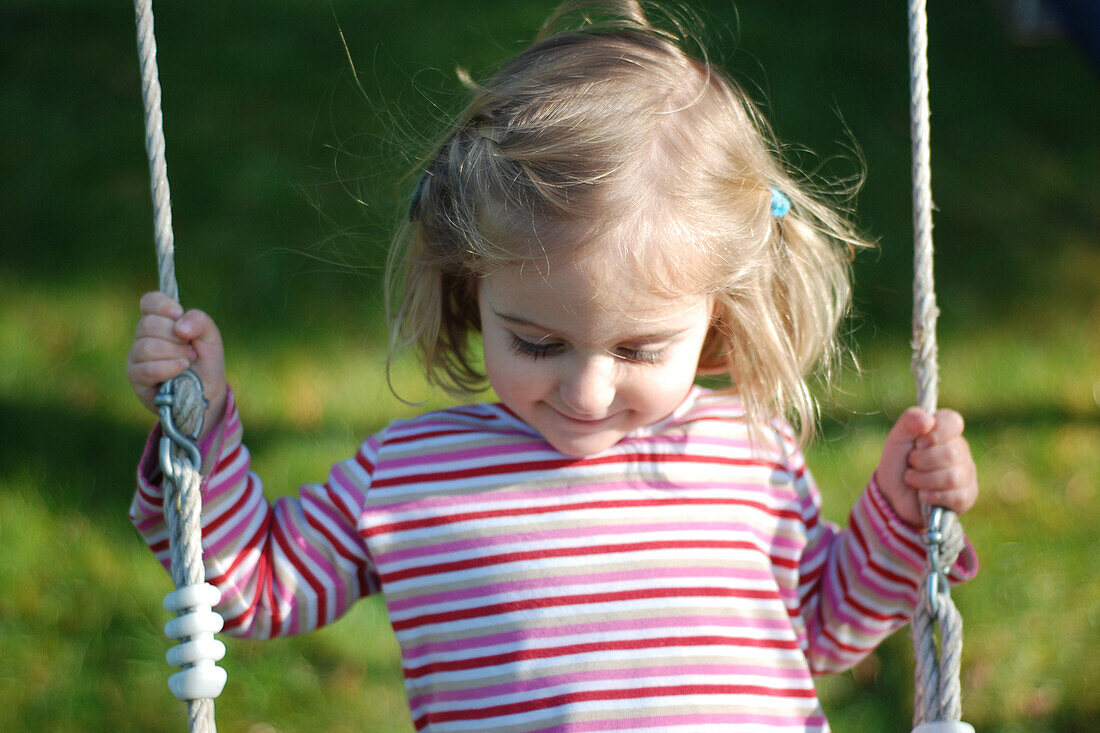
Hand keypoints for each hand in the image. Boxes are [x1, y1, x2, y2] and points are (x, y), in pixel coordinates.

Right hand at [127, 291, 226, 439]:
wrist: (208, 393)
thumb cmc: (206, 363)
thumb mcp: (211, 338)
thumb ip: (200, 321)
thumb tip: (179, 324)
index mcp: (161, 322)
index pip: (149, 302)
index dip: (162, 304)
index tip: (178, 314)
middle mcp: (144, 338)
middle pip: (147, 324)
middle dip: (175, 336)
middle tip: (190, 348)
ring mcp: (137, 357)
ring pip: (146, 346)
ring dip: (174, 353)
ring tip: (188, 361)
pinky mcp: (136, 378)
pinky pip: (146, 368)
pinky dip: (168, 367)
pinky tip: (181, 369)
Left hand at [875, 407, 977, 527]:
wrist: (893, 496)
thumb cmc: (898, 462)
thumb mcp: (897, 439)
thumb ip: (909, 422)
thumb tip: (928, 419)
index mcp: (945, 432)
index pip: (953, 421)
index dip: (935, 432)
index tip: (919, 441)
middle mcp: (960, 450)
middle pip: (951, 453)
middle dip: (922, 461)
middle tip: (911, 463)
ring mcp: (966, 474)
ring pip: (952, 477)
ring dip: (923, 480)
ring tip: (912, 480)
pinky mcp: (967, 496)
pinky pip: (957, 497)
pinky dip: (932, 496)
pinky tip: (923, 495)